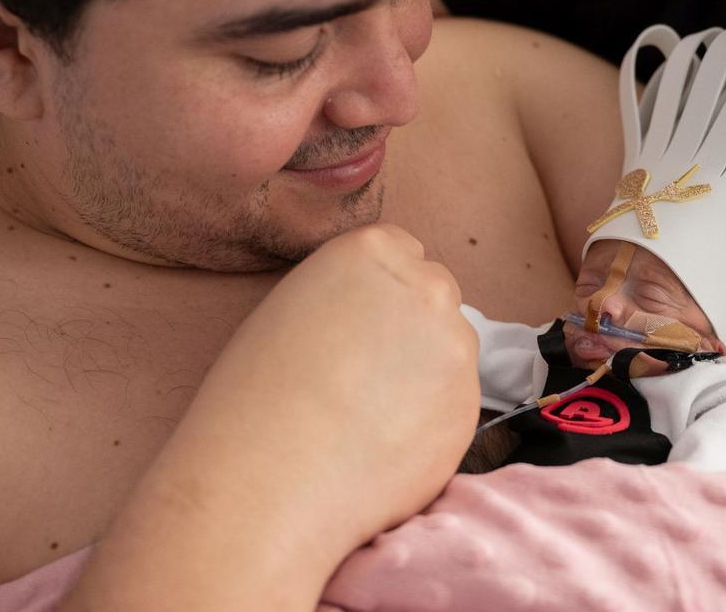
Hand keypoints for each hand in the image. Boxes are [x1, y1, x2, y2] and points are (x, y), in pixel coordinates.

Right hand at [223, 222, 480, 532]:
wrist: (269, 476)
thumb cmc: (255, 395)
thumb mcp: (290, 307)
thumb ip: (348, 295)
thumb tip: (373, 316)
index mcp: (373, 250)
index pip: (402, 250)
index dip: (382, 291)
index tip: (363, 321)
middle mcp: (426, 287)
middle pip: (435, 295)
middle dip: (412, 326)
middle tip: (367, 371)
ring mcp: (456, 347)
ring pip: (451, 351)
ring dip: (426, 373)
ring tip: (370, 415)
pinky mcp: (470, 406)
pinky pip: (455, 404)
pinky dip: (430, 420)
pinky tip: (384, 444)